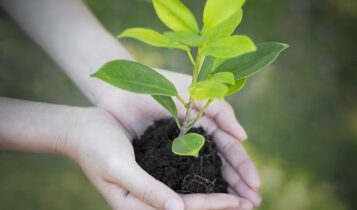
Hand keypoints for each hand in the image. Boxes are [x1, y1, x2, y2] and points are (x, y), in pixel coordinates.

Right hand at [62, 108, 241, 209]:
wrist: (83, 127)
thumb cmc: (95, 148)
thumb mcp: (118, 169)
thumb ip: (147, 191)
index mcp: (139, 205)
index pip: (183, 208)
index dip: (212, 205)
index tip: (239, 201)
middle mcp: (151, 196)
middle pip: (192, 203)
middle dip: (222, 202)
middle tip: (252, 200)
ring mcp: (155, 180)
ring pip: (192, 188)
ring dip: (218, 187)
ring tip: (244, 188)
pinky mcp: (157, 164)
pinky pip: (184, 171)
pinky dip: (204, 171)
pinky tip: (220, 168)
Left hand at [96, 69, 261, 208]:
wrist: (120, 90)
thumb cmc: (158, 85)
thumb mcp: (194, 92)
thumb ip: (220, 111)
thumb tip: (243, 137)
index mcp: (207, 123)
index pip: (230, 149)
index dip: (244, 166)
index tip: (255, 185)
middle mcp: (196, 139)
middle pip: (222, 165)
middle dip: (238, 184)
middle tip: (253, 204)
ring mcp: (179, 150)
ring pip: (204, 173)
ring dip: (222, 190)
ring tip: (238, 207)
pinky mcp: (162, 157)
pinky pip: (182, 175)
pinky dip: (195, 188)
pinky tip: (206, 201)